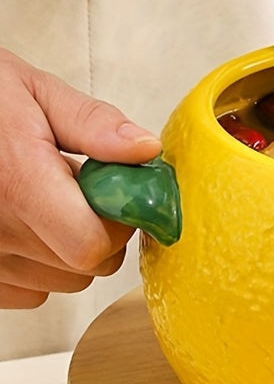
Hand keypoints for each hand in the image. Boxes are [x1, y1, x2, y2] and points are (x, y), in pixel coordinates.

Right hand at [0, 49, 161, 307]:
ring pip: (60, 283)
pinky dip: (39, 265)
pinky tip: (26, 222)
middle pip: (85, 267)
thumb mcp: (35, 92)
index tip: (120, 190)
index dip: (120, 220)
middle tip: (86, 189)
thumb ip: (94, 124)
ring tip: (49, 200)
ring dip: (71, 248)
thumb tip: (146, 150)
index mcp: (16, 182)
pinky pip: (26, 292)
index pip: (92, 244)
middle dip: (104, 230)